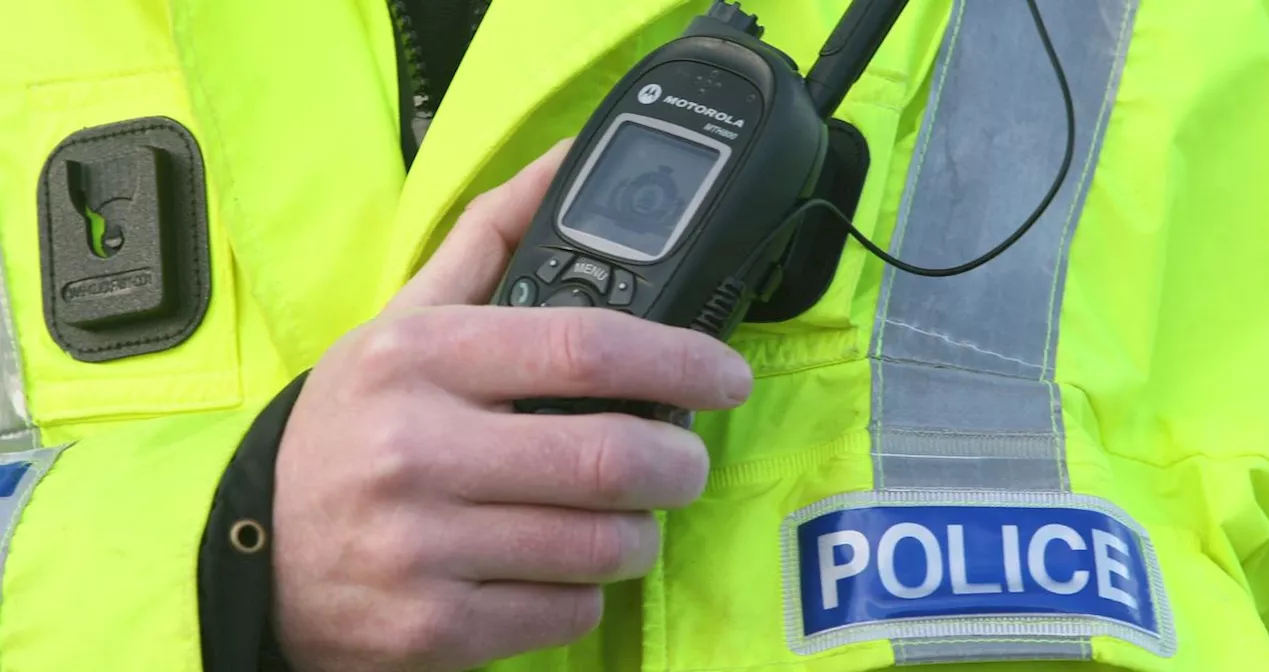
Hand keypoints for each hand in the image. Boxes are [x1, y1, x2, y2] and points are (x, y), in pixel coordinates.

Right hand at [270, 140, 753, 671]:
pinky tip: (558, 567)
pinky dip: (586, 592)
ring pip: (600, 545)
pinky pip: (566, 612)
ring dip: (638, 532)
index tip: (726, 375)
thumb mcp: (402, 323)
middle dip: (678, 464)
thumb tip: (568, 160)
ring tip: (622, 516)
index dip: (680, 359)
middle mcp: (414, 449)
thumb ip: (490, 239)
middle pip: (609, 457)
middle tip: (683, 462)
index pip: (583, 346)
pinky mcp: (434, 628)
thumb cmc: (354, 427)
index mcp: (416, 357)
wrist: (258, 553)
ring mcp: (422, 547)